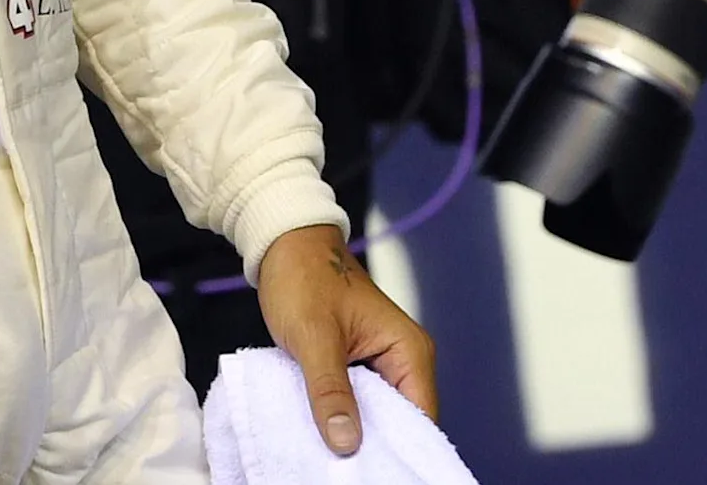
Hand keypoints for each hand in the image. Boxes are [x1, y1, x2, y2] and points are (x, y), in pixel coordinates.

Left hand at [254, 225, 435, 457]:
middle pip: (402, 424)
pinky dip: (346, 418)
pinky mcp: (361, 366)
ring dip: (359, 434)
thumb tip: (347, 443)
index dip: (400, 451)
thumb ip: (331, 391)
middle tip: (346, 470)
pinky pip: (361, 403)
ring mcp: (384, 364)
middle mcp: (406, 360)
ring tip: (335, 460)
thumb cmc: (304, 278)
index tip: (373, 472)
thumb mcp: (314, 339)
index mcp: (409, 351)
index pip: (421, 421)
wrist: (285, 244)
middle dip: (377, 448)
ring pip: (379, 416)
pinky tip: (325, 436)